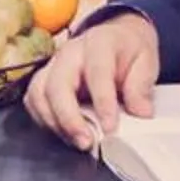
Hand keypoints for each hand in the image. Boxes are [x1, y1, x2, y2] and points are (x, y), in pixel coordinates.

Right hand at [24, 14, 160, 149]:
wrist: (116, 38)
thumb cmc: (128, 51)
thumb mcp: (146, 62)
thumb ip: (141, 87)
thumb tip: (141, 112)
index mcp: (99, 43)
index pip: (96, 72)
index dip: (102, 102)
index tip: (110, 128)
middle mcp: (70, 53)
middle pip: (57, 84)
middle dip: (69, 118)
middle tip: (86, 142)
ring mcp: (53, 66)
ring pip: (39, 94)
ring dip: (55, 123)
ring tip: (76, 141)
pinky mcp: (44, 80)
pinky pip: (34, 101)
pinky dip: (44, 120)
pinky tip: (64, 133)